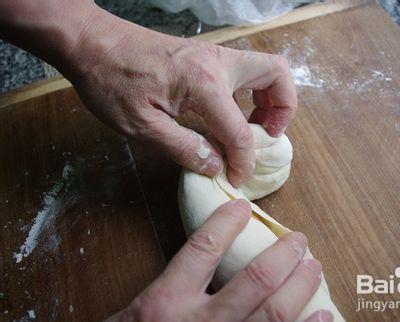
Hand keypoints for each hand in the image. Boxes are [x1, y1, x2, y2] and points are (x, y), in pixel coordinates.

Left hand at [60, 4, 296, 186]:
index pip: (239, 131)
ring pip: (266, 70)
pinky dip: (252, 94)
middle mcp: (218, 63)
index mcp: (203, 83)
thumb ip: (184, 148)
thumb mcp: (141, 126)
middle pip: (277, 75)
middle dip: (284, 109)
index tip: (237, 178)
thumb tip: (216, 166)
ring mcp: (214, 56)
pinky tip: (231, 116)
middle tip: (267, 136)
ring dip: (271, 99)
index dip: (244, 161)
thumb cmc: (110, 81)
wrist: (93, 43)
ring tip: (253, 128)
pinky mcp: (206, 57)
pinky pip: (245, 73)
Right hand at [94, 200, 332, 321]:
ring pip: (274, 315)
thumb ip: (164, 291)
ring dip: (300, 287)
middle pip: (255, 280)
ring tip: (314, 269)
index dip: (227, 222)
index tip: (242, 207)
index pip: (203, 248)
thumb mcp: (130, 315)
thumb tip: (196, 264)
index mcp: (166, 302)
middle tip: (299, 241)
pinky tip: (324, 319)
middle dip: (284, 255)